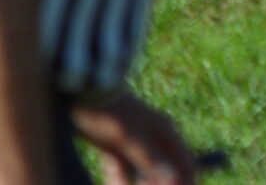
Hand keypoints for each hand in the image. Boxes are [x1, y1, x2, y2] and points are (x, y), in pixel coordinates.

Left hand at [73, 90, 198, 184]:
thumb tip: (173, 178)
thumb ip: (150, 158)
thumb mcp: (128, 137)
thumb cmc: (107, 111)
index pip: (186, 162)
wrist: (78, 90)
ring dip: (141, 184)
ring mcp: (134, 140)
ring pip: (143, 171)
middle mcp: (153, 136)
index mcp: (164, 131)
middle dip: (162, 184)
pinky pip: (122, 168)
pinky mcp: (114, 144)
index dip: (187, 182)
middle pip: (166, 169)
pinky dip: (120, 180)